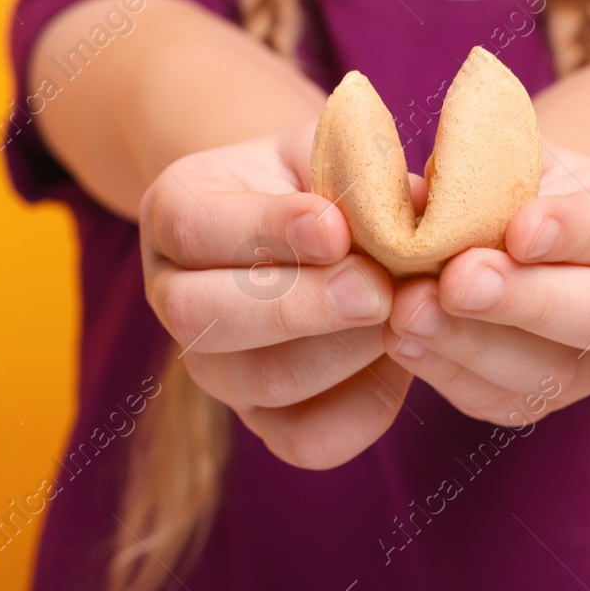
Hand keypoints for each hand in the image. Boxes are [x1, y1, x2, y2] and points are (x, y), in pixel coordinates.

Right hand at [139, 120, 416, 468]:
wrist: (323, 228)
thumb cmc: (326, 179)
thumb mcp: (334, 151)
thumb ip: (362, 174)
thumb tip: (415, 210)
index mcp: (174, 211)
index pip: (193, 228)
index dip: (265, 230)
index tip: (335, 227)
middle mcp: (174, 296)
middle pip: (203, 317)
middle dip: (298, 306)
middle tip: (376, 289)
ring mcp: (215, 368)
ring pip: (258, 382)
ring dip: (340, 353)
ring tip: (400, 316)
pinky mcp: (264, 420)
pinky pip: (306, 439)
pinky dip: (364, 405)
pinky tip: (400, 358)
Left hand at [380, 142, 589, 426]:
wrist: (529, 223)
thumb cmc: (523, 177)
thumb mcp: (515, 152)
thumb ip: (479, 169)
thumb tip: (412, 195)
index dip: (575, 232)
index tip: (520, 228)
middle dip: (527, 301)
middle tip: (458, 280)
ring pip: (555, 372)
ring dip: (474, 344)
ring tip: (411, 309)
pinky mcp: (545, 397)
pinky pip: (503, 401)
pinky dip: (447, 371)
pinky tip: (402, 339)